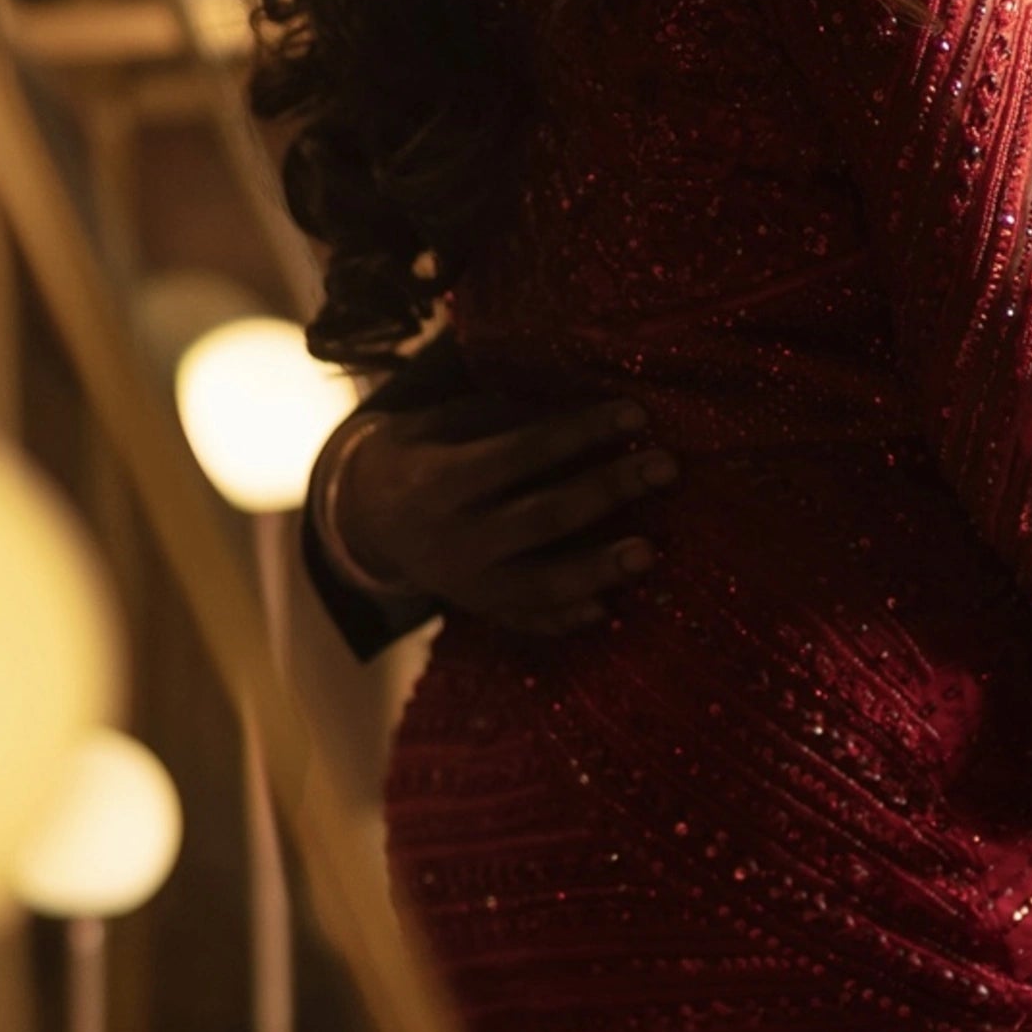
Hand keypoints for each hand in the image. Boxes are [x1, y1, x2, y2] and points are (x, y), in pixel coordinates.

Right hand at [322, 391, 678, 639]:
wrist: (365, 516)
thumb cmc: (423, 453)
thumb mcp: (447, 424)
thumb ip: (504, 421)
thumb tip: (586, 410)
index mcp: (441, 479)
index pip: (523, 452)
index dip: (581, 432)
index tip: (636, 413)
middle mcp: (453, 537)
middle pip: (543, 516)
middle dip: (609, 490)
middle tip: (667, 466)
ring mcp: (466, 584)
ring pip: (541, 583)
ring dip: (599, 569)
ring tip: (650, 554)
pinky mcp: (479, 611)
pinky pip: (527, 622)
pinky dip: (565, 619)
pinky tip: (606, 608)